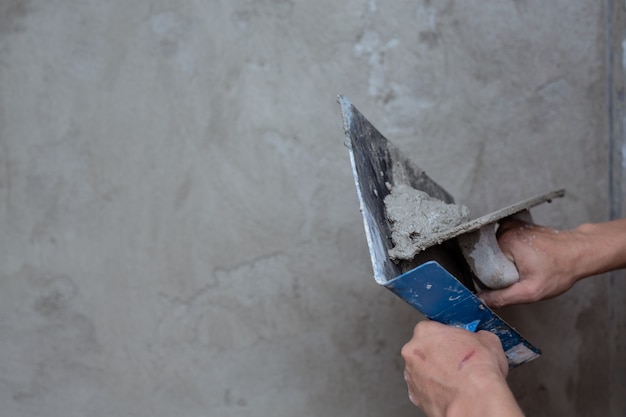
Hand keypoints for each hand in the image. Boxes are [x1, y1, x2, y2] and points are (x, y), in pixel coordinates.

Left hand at [401, 321, 522, 416]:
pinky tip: (450, 392)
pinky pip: (424, 390)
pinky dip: (435, 391)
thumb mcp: (488, 340)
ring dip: (435, 373)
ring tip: (456, 380)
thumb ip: (478, 336)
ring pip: (422, 370)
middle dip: (438, 355)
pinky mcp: (415, 396)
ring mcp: (411, 375)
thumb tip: (481, 339)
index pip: (434, 328)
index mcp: (425, 331)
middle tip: (457, 363)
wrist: (474, 400)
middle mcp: (412, 352)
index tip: (457, 344)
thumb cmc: (478, 371)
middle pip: (424, 349)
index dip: (448, 337)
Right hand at [477, 218, 583, 307]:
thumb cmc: (561, 269)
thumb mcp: (531, 291)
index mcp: (505, 242)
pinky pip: (504, 244)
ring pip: (496, 252)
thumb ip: (503, 297)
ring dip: (506, 262)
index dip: (492, 278)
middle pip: (489, 257)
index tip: (509, 282)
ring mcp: (511, 226)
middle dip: (501, 270)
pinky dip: (510, 253)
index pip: (483, 265)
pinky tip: (526, 259)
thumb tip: (481, 299)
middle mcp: (506, 230)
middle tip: (521, 276)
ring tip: (527, 266)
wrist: (580, 253)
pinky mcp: (517, 227)